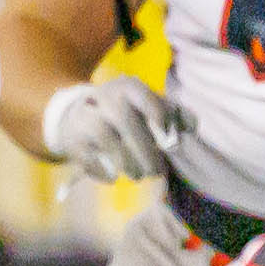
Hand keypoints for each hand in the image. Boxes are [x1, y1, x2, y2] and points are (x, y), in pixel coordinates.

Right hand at [42, 76, 185, 182]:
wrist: (80, 115)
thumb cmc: (128, 113)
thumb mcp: (150, 106)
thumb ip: (176, 114)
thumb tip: (192, 126)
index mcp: (128, 87)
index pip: (144, 96)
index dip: (158, 114)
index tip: (168, 138)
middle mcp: (104, 97)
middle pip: (125, 122)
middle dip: (146, 152)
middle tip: (157, 172)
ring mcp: (85, 116)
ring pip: (108, 141)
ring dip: (128, 164)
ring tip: (137, 175)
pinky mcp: (72, 138)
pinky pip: (89, 159)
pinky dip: (103, 173)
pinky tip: (113, 178)